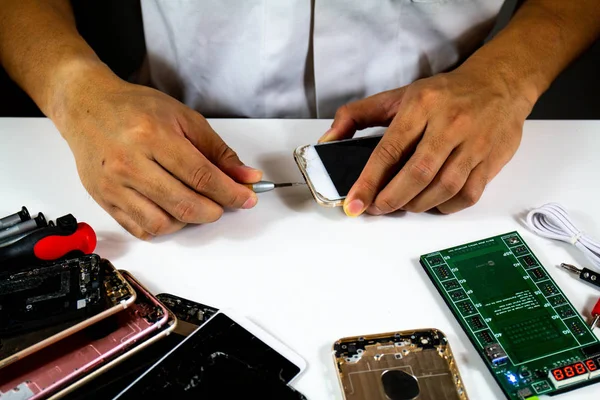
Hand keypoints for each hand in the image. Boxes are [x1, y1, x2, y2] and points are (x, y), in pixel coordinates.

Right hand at [55, 74, 260, 238]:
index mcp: (153, 136)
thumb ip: (217, 151)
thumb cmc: (135, 108)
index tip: (247, 198)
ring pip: (162, 223)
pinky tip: (171, 210)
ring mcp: (113, 185)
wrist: (87, 107)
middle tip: (222, 204)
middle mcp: (129, 163)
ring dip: (189, 221)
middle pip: (184, 204)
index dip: (230, 192)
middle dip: (214, 210)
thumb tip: (246, 177)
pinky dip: (163, 227)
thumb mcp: (184, 118)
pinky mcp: (103, 200)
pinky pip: (140, 228)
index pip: (202, 176)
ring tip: (195, 204)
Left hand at [320, 66, 533, 215]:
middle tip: (377, 208)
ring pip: (443, 188)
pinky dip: (445, 207)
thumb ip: (358, 116)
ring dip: (417, 205)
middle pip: (417, 174)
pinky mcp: (491, 159)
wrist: (500, 82)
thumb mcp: (398, 95)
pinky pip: (467, 195)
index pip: (389, 150)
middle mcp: (450, 123)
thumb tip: (328, 140)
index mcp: (422, 105)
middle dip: (391, 199)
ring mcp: (474, 143)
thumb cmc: (445, 93)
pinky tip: (432, 203)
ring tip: (402, 205)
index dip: (368, 182)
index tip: (354, 203)